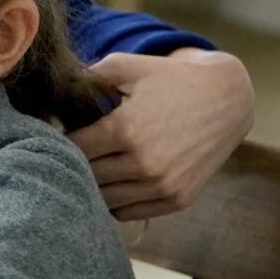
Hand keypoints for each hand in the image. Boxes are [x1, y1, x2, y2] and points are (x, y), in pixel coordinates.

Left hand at [68, 49, 254, 220]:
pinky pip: (127, 212)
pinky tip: (116, 180)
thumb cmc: (170, 79)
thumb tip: (52, 94)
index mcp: (125, 129)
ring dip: (94, 184)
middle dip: (75, 163)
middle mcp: (143, 162)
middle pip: (85, 176)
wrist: (227, 98)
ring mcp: (162, 185)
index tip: (63, 133)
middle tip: (78, 150)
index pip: (72, 149)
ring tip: (96, 164)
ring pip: (103, 199)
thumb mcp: (127, 66)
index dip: (61, 141)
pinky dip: (116, 200)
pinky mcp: (177, 199)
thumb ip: (85, 77)